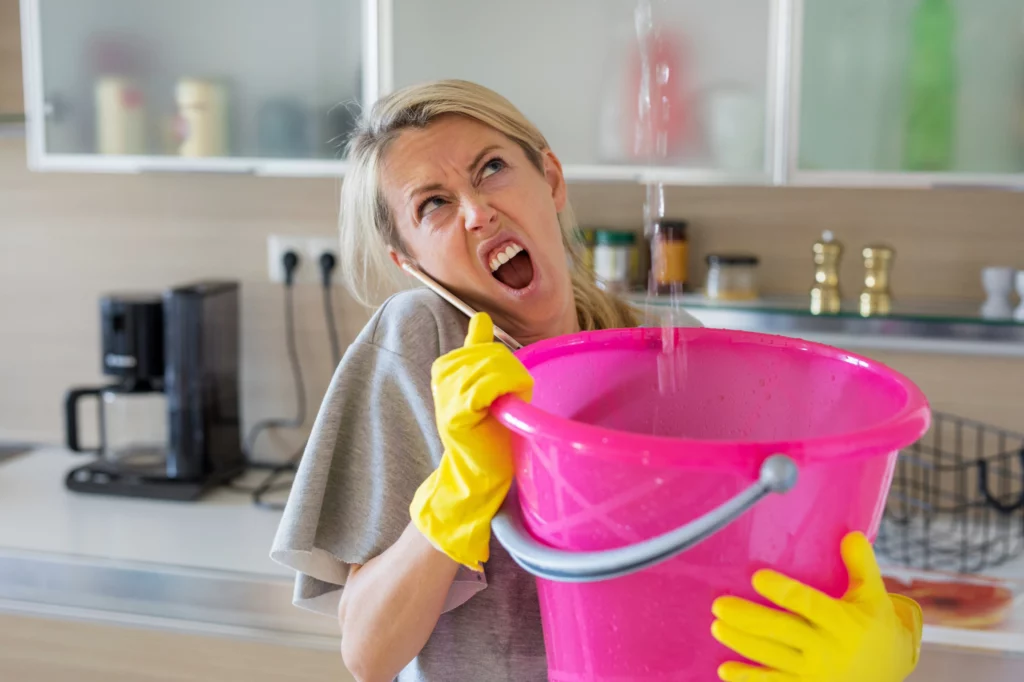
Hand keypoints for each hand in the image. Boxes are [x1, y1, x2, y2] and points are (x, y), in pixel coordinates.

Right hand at [409, 312, 532, 571]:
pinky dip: (504, 392)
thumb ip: (481, 353)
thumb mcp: (487, 386)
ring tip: (513, 403)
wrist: (479, 477)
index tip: (508, 389)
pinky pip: (485, 387)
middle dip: (511, 374)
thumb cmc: (489, 433)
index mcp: (447, 368)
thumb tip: (480, 317)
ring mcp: (446, 396)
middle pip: (489, 354)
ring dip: (512, 384)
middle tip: (515, 399)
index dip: (503, 365)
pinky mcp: (456, 415)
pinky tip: (508, 405)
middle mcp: (443, 378)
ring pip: (490, 367)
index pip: (483, 346)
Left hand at [711, 532, 922, 681]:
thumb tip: (849, 533)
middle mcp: (828, 649)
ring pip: (773, 657)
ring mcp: (816, 673)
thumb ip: (861, 564)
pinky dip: (748, 679)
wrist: (893, 672)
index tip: (757, 577)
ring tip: (716, 628)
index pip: (808, 603)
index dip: (782, 591)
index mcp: (844, 621)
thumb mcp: (875, 595)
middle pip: (782, 631)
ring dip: (742, 644)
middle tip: (719, 605)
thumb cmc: (878, 627)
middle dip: (748, 619)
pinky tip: (724, 669)